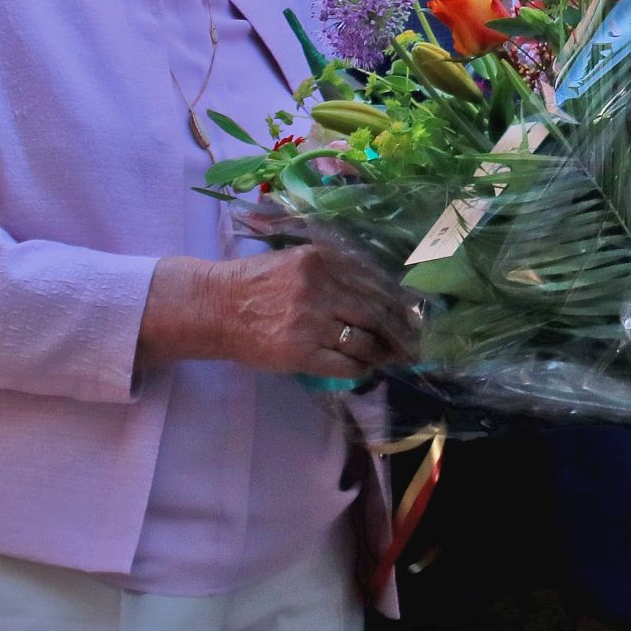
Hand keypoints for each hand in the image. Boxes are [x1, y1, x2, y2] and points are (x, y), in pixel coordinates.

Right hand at [142, 244, 419, 379]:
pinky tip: (364, 370)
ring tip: (392, 358)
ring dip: (381, 353)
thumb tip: (383, 290)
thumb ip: (336, 269)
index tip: (416, 314)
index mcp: (323, 259)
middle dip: (399, 331)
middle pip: (375, 312)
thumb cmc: (257, 283)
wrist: (214, 307)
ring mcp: (310, 320)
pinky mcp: (299, 351)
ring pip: (362, 340)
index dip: (400, 302)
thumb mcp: (298, 261)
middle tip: (414, 342)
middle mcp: (320, 286)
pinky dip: (359, 370)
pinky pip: (343, 364)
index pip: (376, 282)